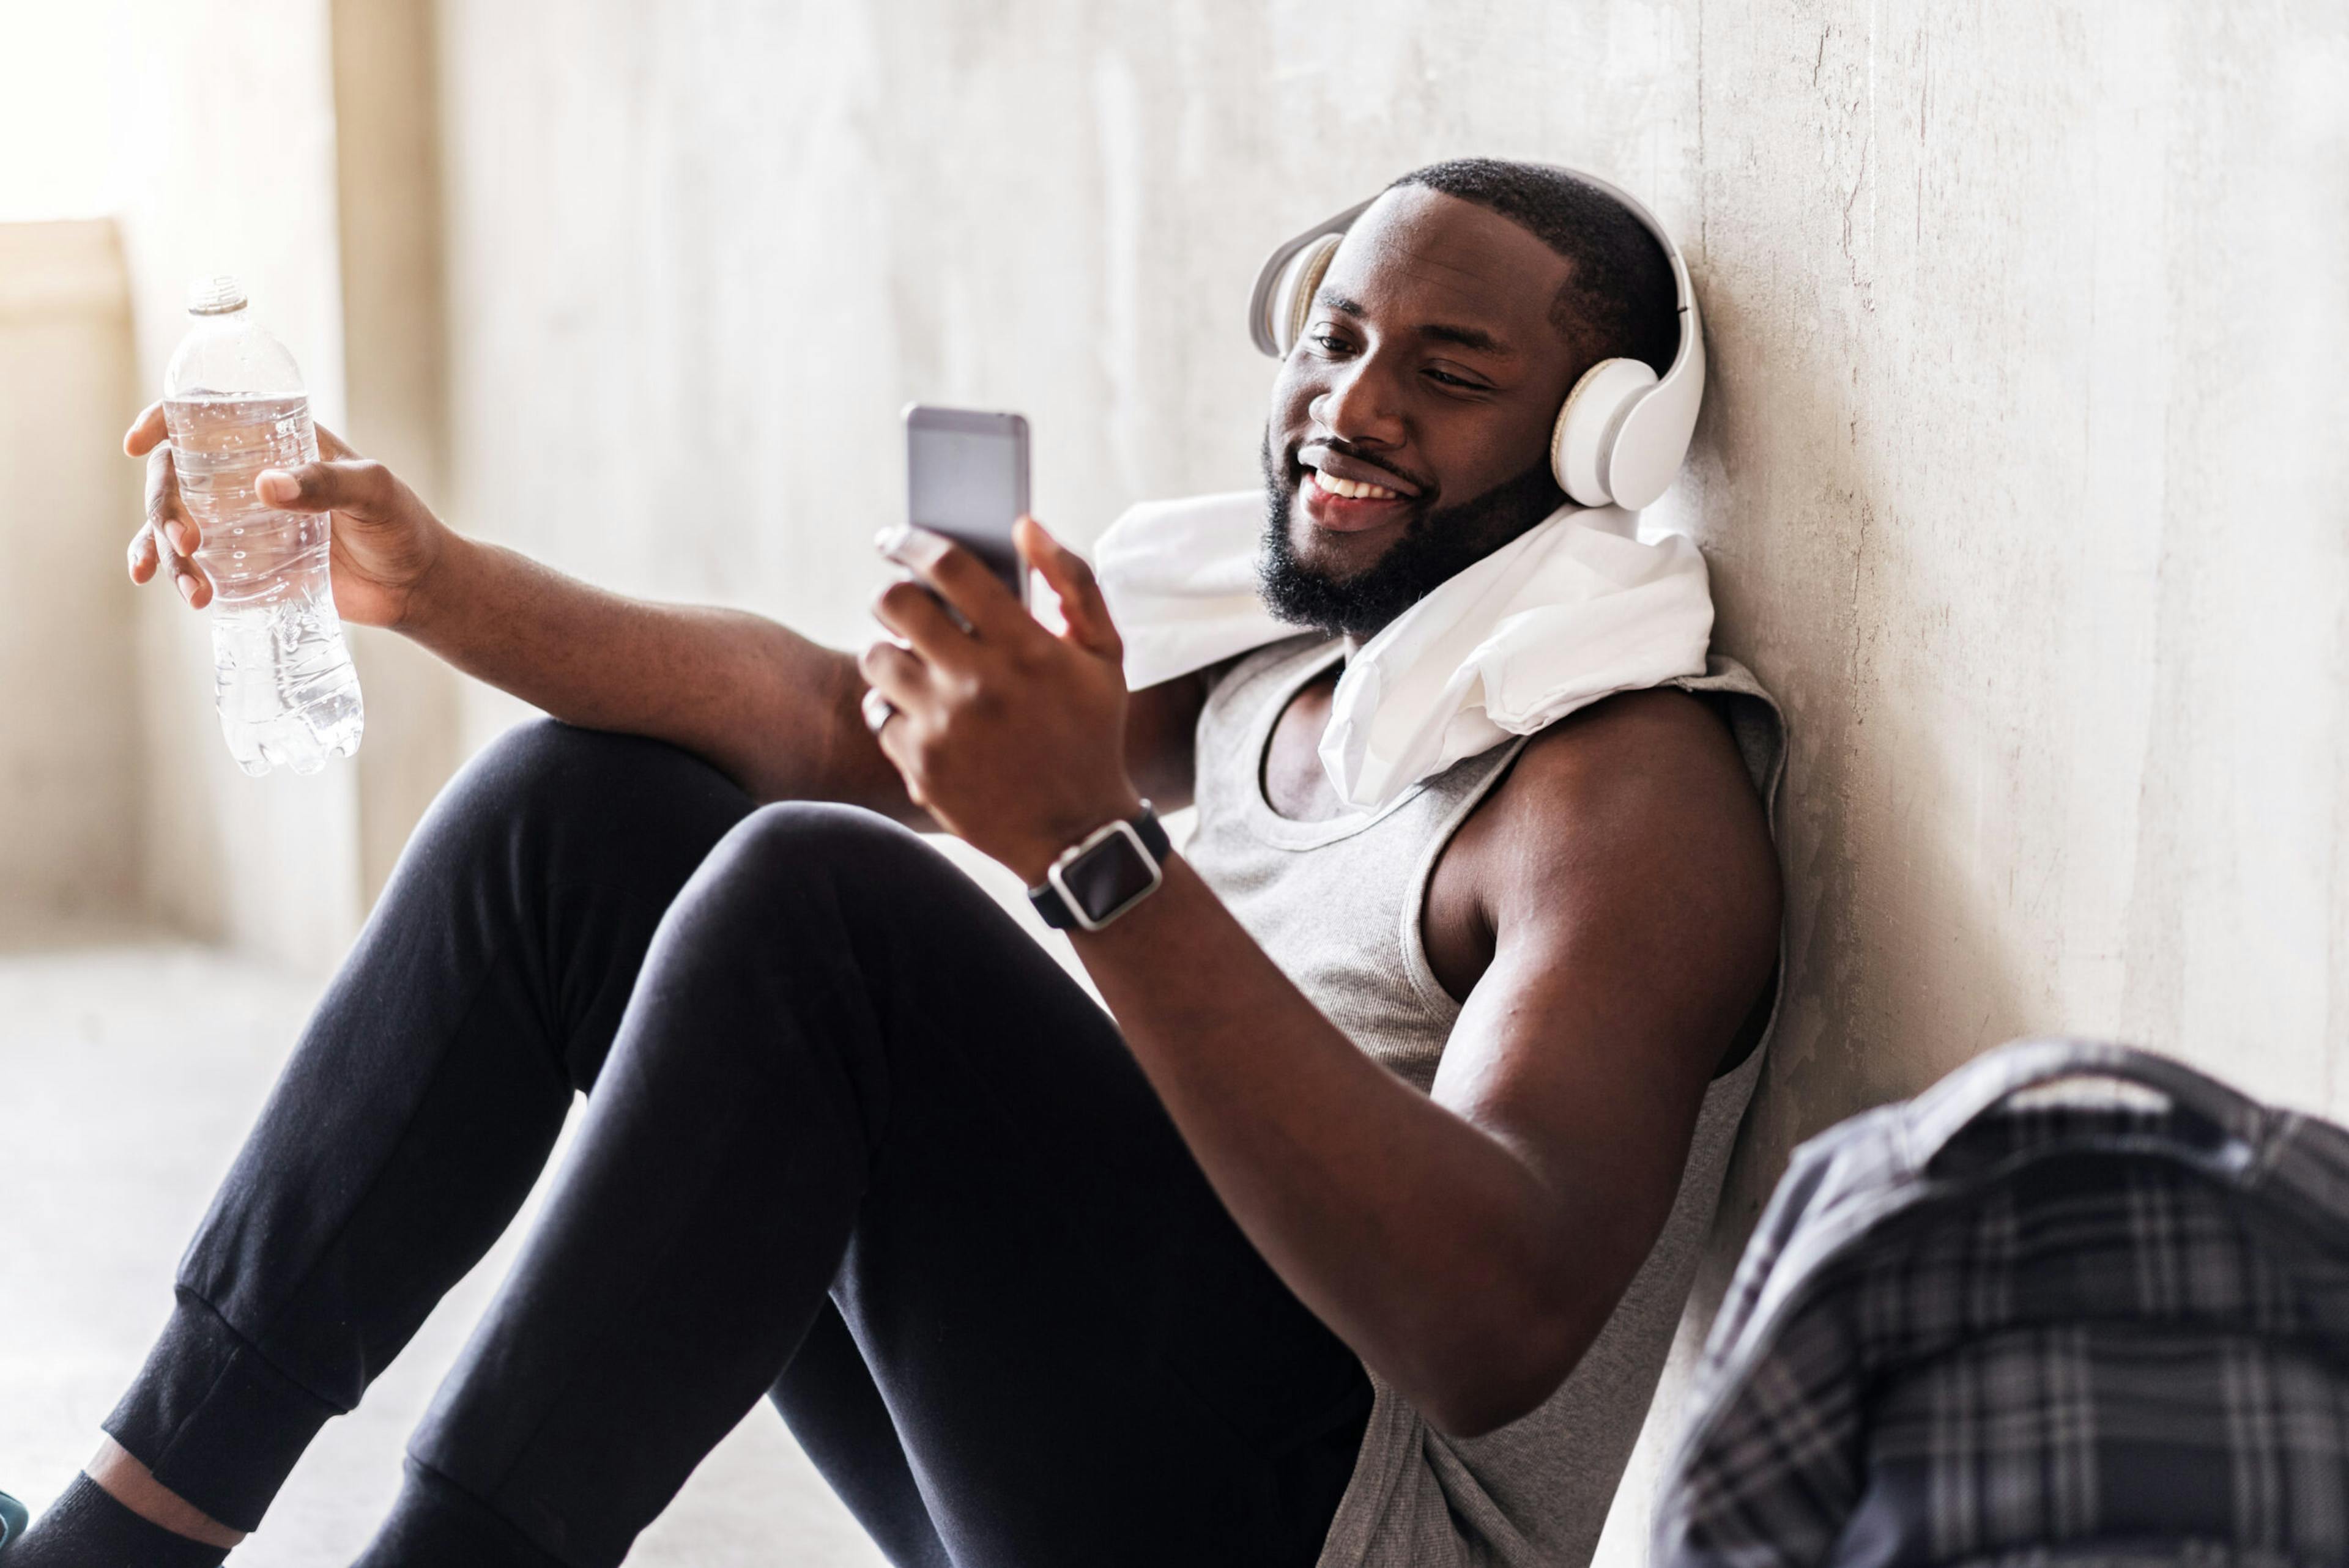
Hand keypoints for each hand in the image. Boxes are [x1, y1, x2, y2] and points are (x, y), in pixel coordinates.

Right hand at [124, 403, 451, 628]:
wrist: (415, 584)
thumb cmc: (402, 525)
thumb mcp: (374, 493)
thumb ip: (328, 485)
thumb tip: (265, 486)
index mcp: (277, 439)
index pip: (207, 415)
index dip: (164, 420)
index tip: (138, 443)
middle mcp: (249, 473)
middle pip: (177, 473)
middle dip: (165, 506)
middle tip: (188, 543)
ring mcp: (241, 518)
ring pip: (175, 519)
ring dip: (165, 548)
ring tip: (194, 588)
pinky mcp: (245, 559)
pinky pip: (190, 557)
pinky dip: (166, 567)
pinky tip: (152, 581)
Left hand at [859, 518, 1143, 883]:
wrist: (1077, 833)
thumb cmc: (1091, 732)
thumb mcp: (1105, 655)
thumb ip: (1073, 582)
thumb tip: (1024, 525)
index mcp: (1024, 646)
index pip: (948, 567)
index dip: (912, 542)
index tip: (896, 539)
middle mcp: (977, 683)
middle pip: (894, 604)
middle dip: (891, 594)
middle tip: (900, 602)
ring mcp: (943, 726)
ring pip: (876, 658)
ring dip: (890, 652)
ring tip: (917, 664)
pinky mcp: (918, 764)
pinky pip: (879, 712)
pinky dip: (895, 707)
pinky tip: (924, 714)